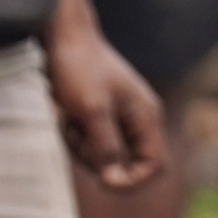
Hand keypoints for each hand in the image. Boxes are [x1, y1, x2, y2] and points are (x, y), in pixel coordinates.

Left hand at [45, 17, 166, 190]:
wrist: (63, 36)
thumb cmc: (79, 68)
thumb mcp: (92, 111)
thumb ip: (105, 147)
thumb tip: (112, 179)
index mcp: (146, 117)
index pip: (154, 165)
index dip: (133, 179)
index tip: (104, 180)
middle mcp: (137, 120)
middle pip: (125, 164)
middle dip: (99, 159)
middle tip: (78, 136)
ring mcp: (119, 119)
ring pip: (104, 156)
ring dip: (83, 148)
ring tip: (70, 123)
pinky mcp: (100, 117)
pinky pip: (91, 143)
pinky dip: (77, 138)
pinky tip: (67, 119)